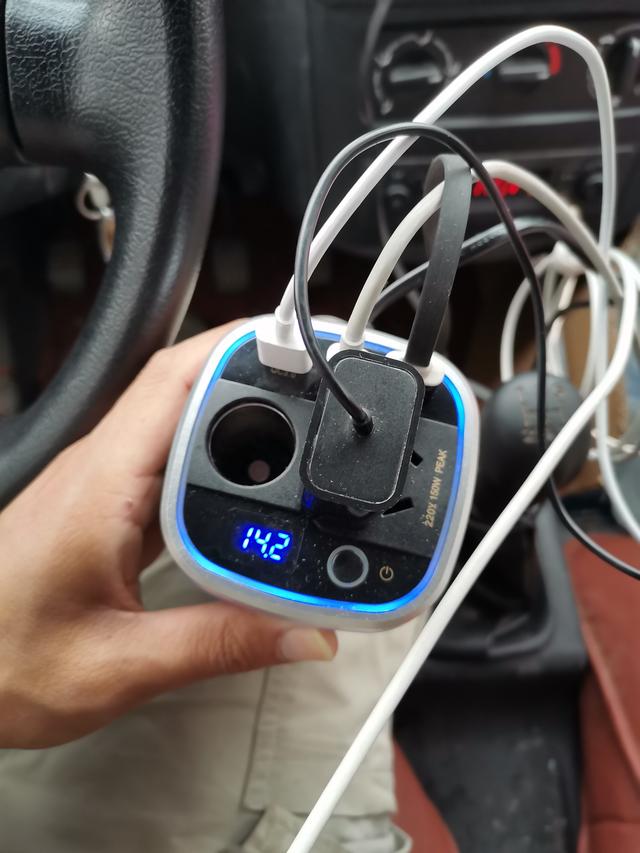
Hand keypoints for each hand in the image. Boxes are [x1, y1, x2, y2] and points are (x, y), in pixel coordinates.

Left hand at [0, 324, 336, 748]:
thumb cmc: (2, 663)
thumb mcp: (118, 666)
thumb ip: (218, 645)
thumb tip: (303, 631)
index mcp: (101, 485)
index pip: (174, 381)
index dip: (241, 350)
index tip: (302, 347)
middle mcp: (100, 468)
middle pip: (183, 383)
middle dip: (255, 367)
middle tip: (319, 376)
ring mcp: (102, 481)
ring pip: (177, 416)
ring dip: (237, 407)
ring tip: (299, 420)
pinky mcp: (105, 502)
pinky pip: (169, 455)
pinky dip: (216, 452)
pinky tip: (248, 480)